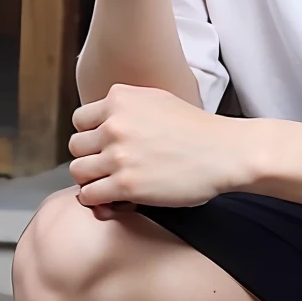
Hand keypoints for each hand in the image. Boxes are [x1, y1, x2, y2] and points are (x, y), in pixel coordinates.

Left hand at [68, 85, 254, 207]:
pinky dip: (99, 201)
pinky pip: (89, 195)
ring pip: (78, 171)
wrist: (225, 153)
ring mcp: (118, 154)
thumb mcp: (158, 101)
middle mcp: (115, 123)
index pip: (80, 120)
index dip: (91, 136)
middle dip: (91, 159)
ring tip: (112, 184)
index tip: (107, 147)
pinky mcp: (125, 184)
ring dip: (92, 181)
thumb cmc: (197, 131)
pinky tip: (117, 199)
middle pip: (76, 146)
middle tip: (111, 169)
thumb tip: (101, 124)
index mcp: (120, 99)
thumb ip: (127, 108)